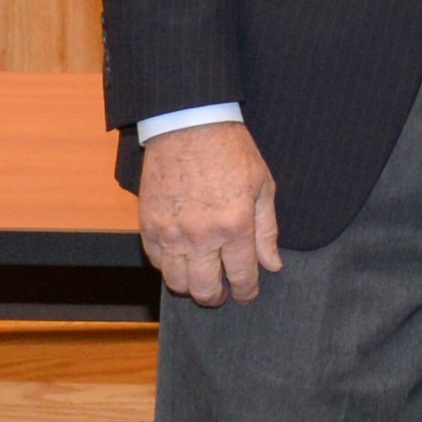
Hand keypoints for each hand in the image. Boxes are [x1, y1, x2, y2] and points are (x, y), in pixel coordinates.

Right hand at [139, 122, 282, 306]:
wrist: (189, 124)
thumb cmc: (231, 151)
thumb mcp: (262, 187)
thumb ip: (267, 231)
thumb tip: (272, 265)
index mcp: (235, 226)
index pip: (241, 276)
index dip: (246, 292)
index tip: (247, 294)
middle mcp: (202, 235)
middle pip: (204, 288)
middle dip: (216, 297)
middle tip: (221, 294)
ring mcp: (171, 232)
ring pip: (176, 281)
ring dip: (190, 287)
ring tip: (200, 280)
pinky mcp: (149, 224)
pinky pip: (156, 261)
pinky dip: (168, 267)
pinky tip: (180, 260)